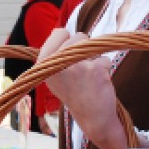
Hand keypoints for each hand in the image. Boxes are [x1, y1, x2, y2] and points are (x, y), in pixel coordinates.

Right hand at [37, 30, 125, 148]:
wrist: (93, 119)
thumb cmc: (75, 93)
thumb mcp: (55, 75)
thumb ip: (56, 54)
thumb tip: (62, 30)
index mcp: (44, 64)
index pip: (59, 32)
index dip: (68, 40)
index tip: (69, 56)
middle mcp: (58, 64)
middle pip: (78, 36)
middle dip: (84, 48)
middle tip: (81, 70)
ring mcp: (77, 66)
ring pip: (92, 45)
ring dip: (95, 57)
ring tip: (89, 75)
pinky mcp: (96, 70)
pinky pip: (105, 58)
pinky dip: (105, 68)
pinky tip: (99, 83)